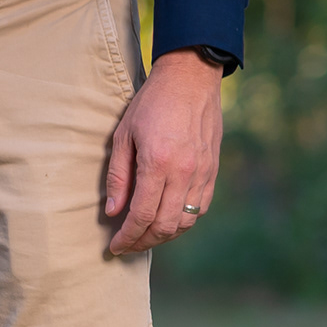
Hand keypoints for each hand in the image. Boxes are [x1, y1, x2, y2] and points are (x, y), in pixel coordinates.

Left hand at [102, 51, 226, 255]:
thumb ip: (118, 177)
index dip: (128, 237)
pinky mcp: (213, 170)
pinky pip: (200, 207)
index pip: (142, 215)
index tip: (114, 247)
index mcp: (158, 163)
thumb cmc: (151, 103)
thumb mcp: (123, 135)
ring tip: (145, 235)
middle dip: (144, 242)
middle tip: (127, 245)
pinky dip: (184, 220)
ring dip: (165, 235)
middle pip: (166, 225)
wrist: (191, 79)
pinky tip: (168, 219)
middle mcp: (184, 172)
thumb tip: (113, 212)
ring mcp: (203, 172)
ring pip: (186, 221)